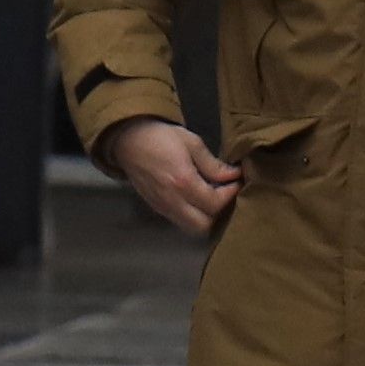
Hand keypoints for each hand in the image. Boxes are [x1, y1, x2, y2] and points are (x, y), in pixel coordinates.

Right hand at [106, 120, 242, 237]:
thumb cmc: (161, 136)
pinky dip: (192, 216)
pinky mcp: (156, 208)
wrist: (128, 140)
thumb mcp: (192, 143)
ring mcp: (162, 207)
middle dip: (219, 212)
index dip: (230, 194)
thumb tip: (233, 175)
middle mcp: (173, 200)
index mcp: (183, 182)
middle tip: (224, 194)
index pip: (215, 203)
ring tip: (211, 198)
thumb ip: (213, 164)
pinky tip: (196, 199)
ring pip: (191, 228)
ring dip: (205, 217)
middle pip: (204, 226)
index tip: (236, 182)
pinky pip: (179, 221)